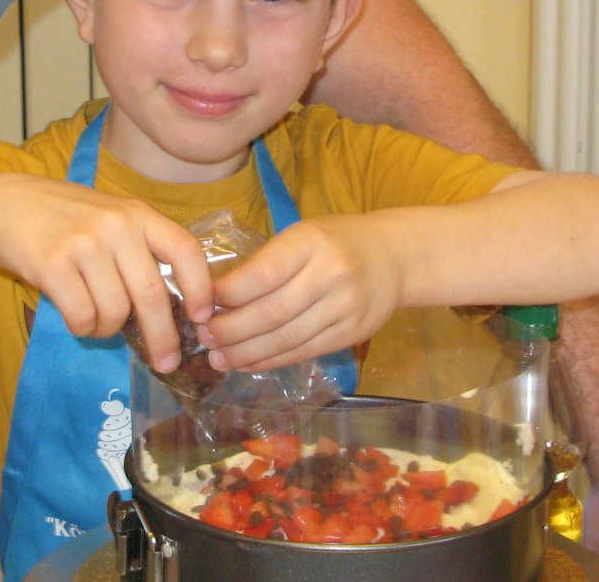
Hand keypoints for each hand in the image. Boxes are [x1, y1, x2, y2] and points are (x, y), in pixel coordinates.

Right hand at [0, 174, 213, 370]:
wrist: (7, 206)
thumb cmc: (67, 218)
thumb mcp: (113, 217)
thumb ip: (142, 249)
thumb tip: (176, 309)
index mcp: (138, 214)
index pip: (185, 250)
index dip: (200, 288)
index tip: (202, 318)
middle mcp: (116, 226)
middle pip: (152, 295)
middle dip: (163, 337)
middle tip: (166, 362)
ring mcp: (84, 244)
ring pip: (115, 312)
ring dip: (109, 330)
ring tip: (97, 319)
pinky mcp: (53, 265)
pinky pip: (83, 317)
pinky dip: (84, 328)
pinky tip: (76, 316)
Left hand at [196, 215, 400, 370]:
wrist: (396, 259)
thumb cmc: (338, 241)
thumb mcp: (304, 235)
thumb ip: (269, 261)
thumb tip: (216, 295)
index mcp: (312, 243)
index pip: (264, 274)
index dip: (229, 295)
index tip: (203, 304)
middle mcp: (330, 276)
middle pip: (272, 312)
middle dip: (231, 330)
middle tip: (204, 337)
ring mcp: (344, 308)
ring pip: (286, 339)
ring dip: (246, 352)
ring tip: (218, 358)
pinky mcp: (350, 335)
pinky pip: (303, 352)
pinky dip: (271, 361)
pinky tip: (246, 364)